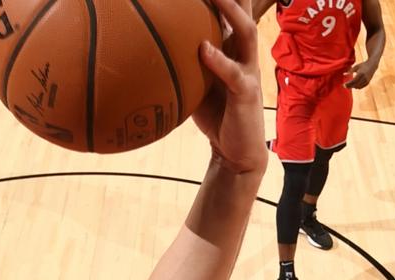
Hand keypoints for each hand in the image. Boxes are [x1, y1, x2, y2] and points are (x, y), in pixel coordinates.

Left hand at [190, 0, 268, 173]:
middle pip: (241, 11)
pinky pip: (233, 73)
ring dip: (229, 12)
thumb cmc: (213, 115)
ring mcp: (247, 71)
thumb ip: (180, 63)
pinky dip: (218, 60)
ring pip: (245, 32)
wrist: (235, 151)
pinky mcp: (246, 94)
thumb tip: (146, 49)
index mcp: (231, 48)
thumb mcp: (193, 83)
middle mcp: (243, 53)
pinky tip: (203, 49)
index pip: (227, 12)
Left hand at [345, 60, 377, 88]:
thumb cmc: (363, 65)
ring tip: (349, 85)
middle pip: (355, 85)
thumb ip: (350, 71)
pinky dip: (357, 87)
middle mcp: (364, 77)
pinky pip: (362, 87)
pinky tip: (354, 86)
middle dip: (349, 86)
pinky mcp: (368, 82)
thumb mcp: (356, 67)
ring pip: (358, 87)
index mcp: (361, 73)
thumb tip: (344, 74)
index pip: (353, 81)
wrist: (373, 65)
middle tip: (345, 86)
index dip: (348, 84)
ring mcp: (367, 80)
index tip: (343, 85)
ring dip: (353, 87)